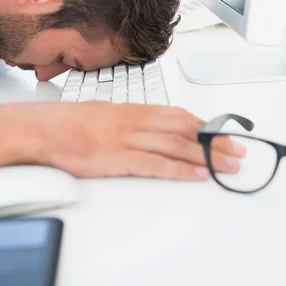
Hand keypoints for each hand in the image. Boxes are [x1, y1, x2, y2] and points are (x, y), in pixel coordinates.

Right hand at [0, 102, 245, 179]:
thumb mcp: (110, 114)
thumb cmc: (74, 122)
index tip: (222, 133)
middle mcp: (139, 121)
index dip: (205, 125)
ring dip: (208, 155)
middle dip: (215, 140)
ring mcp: (131, 138)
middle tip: (238, 150)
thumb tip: (151, 128)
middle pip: (186, 130)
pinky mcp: (121, 158)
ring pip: (178, 145)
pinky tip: (198, 175)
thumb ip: (133, 120)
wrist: (47, 128)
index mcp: (137, 109)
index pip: (180, 116)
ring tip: (229, 165)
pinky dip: (181, 169)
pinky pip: (158, 164)